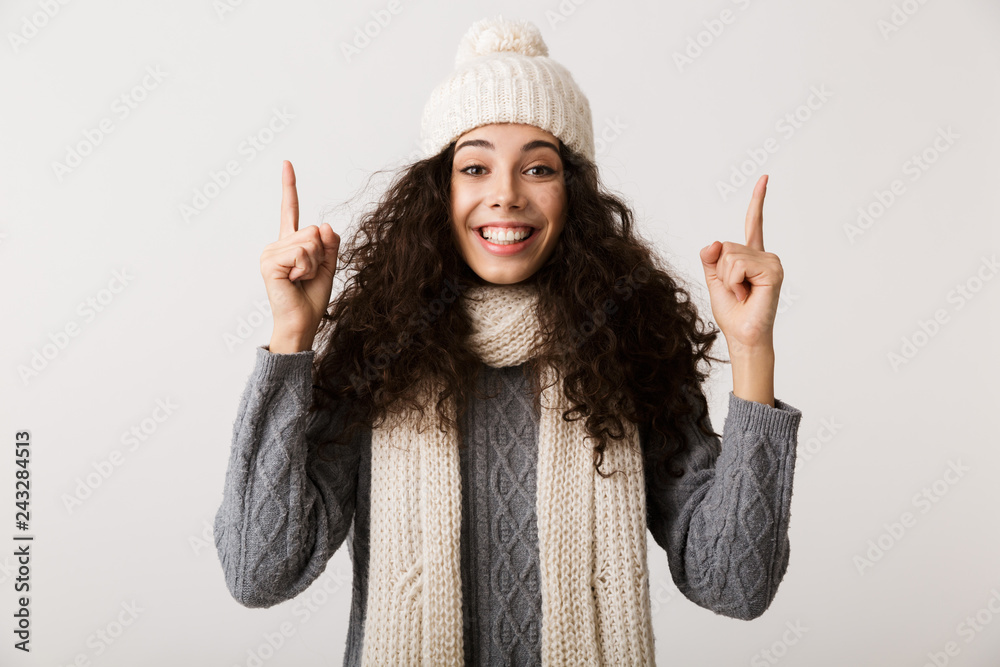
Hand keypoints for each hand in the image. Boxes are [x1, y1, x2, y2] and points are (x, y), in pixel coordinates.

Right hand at [260, 160, 339, 346]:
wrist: (302, 322)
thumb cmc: (312, 298)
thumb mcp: (329, 266)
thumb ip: (329, 244)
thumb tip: (324, 224)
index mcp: (289, 244)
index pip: (289, 210)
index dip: (289, 186)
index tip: (287, 163)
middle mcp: (276, 245)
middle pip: (312, 230)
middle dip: (320, 254)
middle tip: (307, 274)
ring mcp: (270, 253)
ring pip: (309, 241)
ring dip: (313, 263)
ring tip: (300, 278)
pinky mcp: (269, 262)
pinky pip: (301, 252)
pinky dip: (306, 267)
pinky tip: (293, 280)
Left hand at [699, 174, 783, 351]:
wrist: (743, 334)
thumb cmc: (732, 312)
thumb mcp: (714, 280)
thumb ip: (710, 258)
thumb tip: (713, 243)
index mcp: (752, 257)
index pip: (754, 223)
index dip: (758, 200)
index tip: (764, 177)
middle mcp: (765, 256)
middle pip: (726, 246)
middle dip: (721, 271)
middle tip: (735, 291)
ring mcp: (771, 262)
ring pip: (730, 255)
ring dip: (727, 279)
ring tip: (741, 294)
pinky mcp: (773, 270)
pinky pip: (738, 264)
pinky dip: (734, 282)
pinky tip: (746, 294)